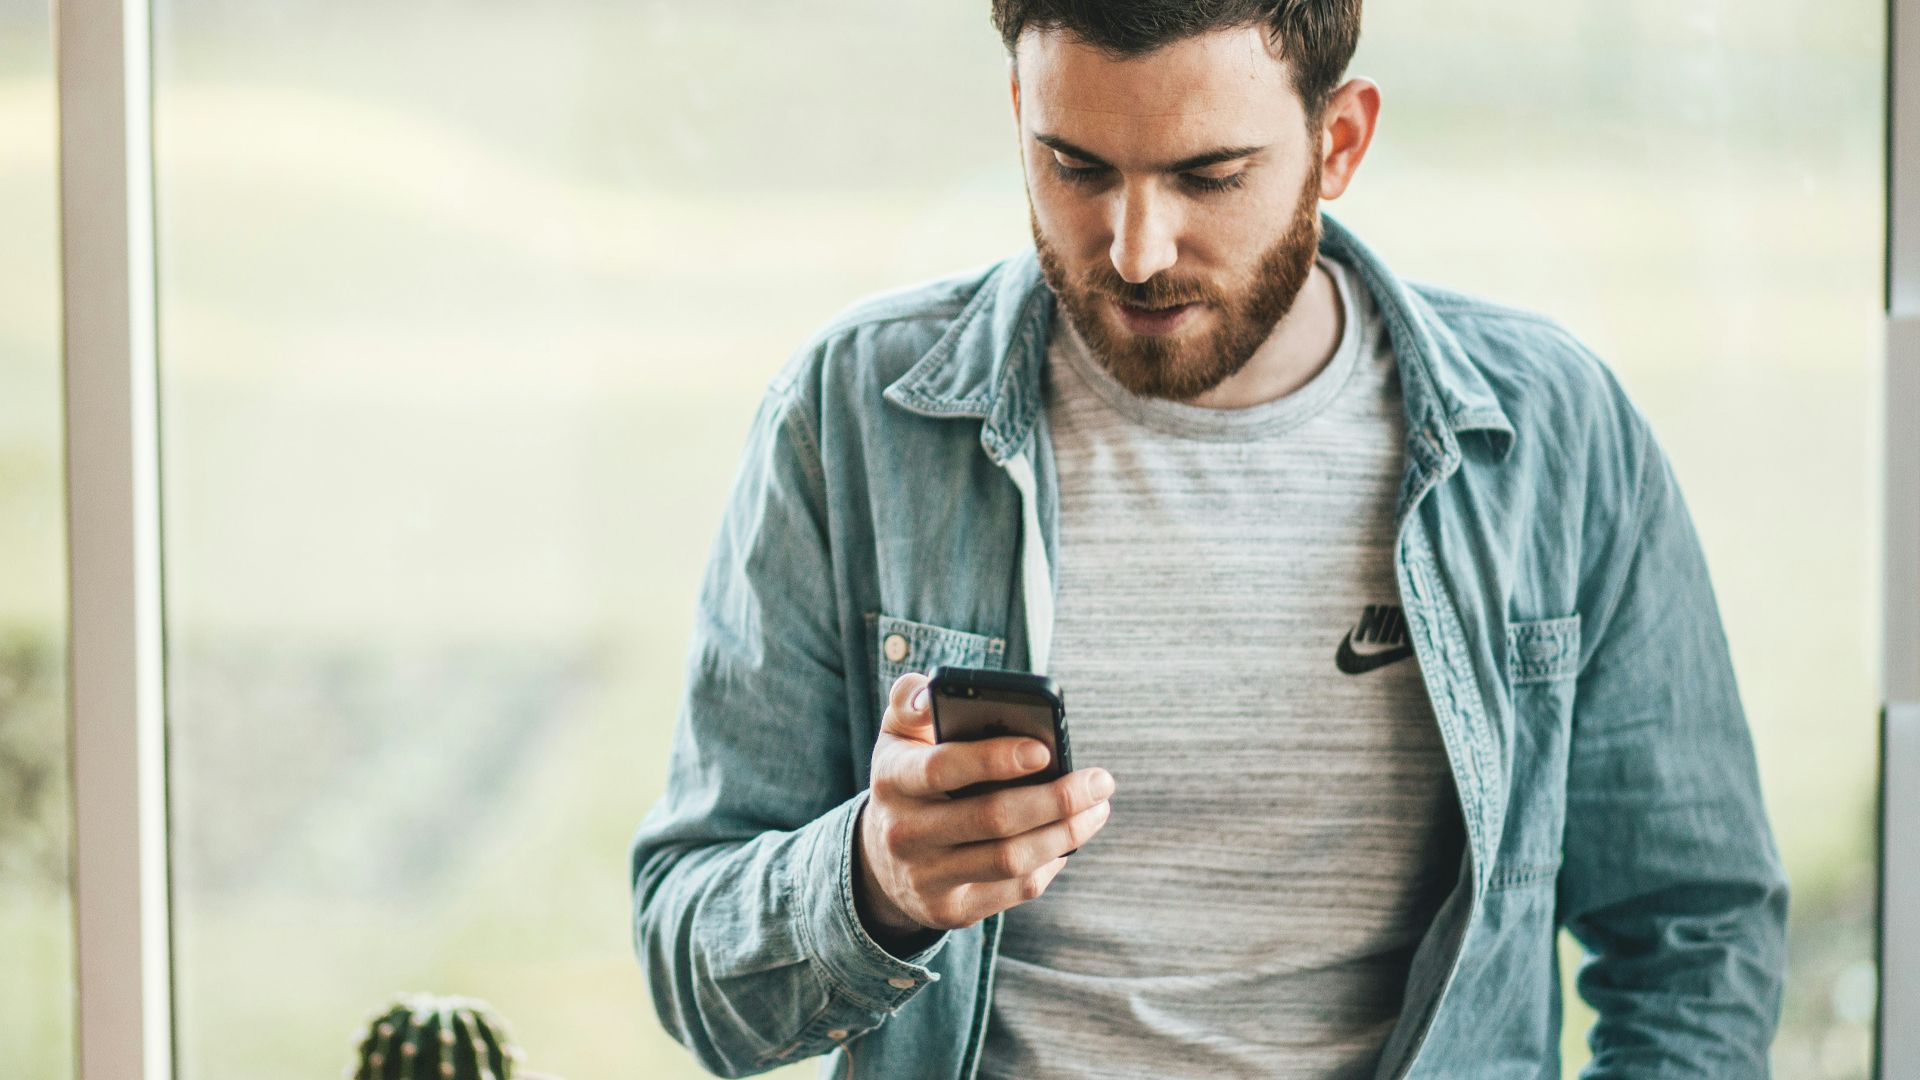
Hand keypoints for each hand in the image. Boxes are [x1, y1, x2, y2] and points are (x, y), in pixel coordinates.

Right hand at [853, 671, 1115, 943]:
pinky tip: (1068, 841)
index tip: (1044, 749)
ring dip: (1065, 833)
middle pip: (992, 818)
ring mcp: (926, 877)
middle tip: (1101, 781)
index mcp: (893, 778)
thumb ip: (913, 701)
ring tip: (1097, 809)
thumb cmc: (909, 777)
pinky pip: (1013, 889)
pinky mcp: (949, 911)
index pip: (942, 767)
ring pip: (1010, 859)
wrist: (881, 857)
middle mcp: (904, 833)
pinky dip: (1050, 864)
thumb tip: (935, 692)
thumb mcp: (898, 735)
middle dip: (1057, 799)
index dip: (994, 759)